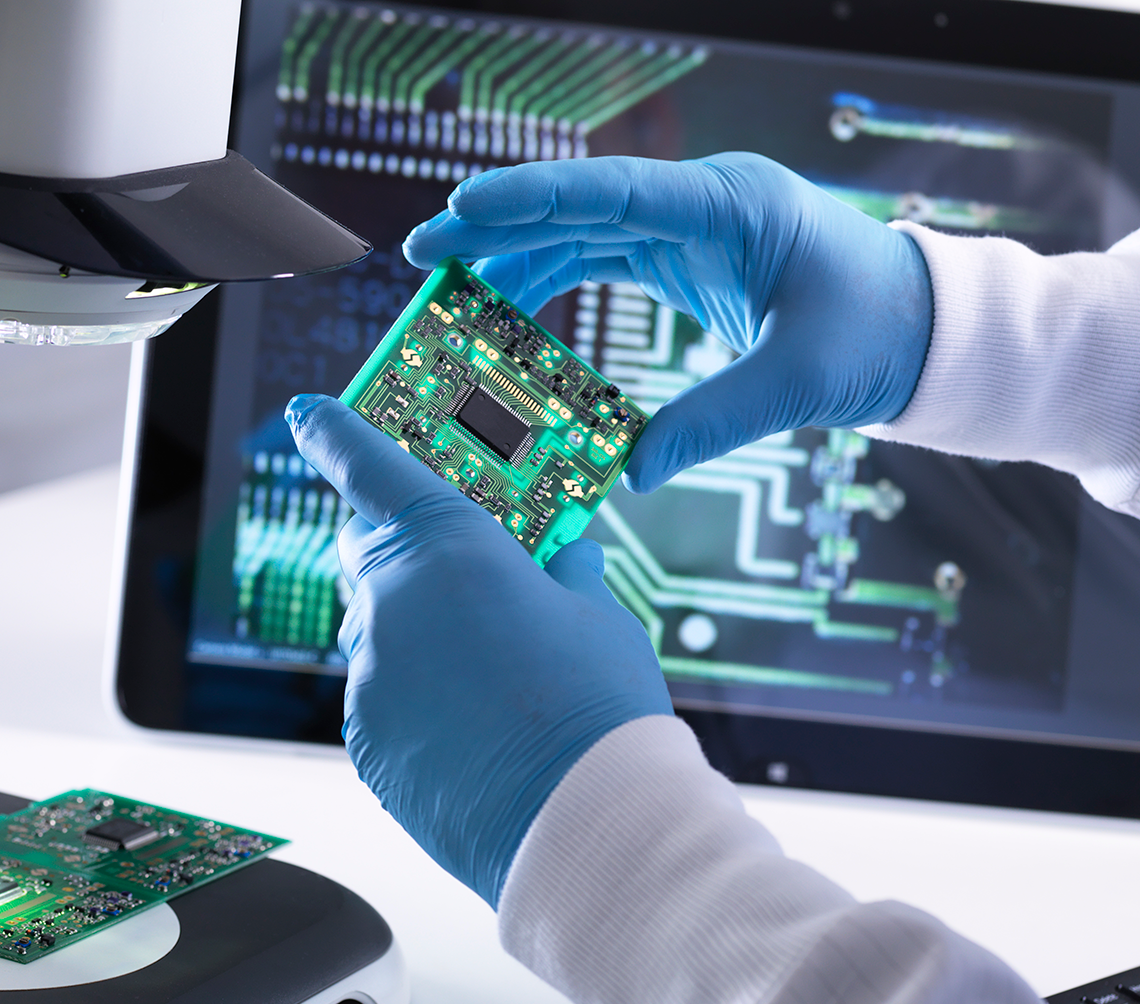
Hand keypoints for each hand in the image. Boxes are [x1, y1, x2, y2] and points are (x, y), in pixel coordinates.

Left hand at [286, 394, 671, 906]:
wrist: (580, 821)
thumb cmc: (594, 710)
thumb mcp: (597, 614)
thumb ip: (566, 572)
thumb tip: (564, 558)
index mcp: (447, 545)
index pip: (371, 465)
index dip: (335, 432)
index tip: (308, 413)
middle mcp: (391, 600)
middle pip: (366, 548)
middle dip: (399, 546)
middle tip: (455, 568)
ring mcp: (370, 673)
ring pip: (374, 628)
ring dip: (412, 629)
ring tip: (483, 666)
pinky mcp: (364, 738)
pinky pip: (377, 693)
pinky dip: (410, 693)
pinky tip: (467, 720)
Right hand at [402, 153, 933, 490]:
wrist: (918, 323)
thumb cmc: (875, 332)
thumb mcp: (800, 380)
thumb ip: (713, 421)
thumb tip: (629, 472)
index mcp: (730, 208)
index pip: (614, 192)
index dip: (532, 198)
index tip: (461, 208)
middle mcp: (698, 205)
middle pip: (577, 204)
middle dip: (496, 225)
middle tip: (423, 252)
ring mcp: (686, 228)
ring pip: (578, 231)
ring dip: (513, 256)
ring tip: (448, 290)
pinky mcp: (681, 258)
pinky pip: (598, 258)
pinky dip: (549, 280)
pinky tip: (507, 309)